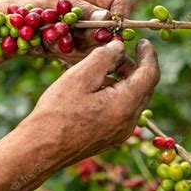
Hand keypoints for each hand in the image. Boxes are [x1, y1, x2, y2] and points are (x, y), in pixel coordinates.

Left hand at [0, 0, 130, 62]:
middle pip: (112, 27)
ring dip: (80, 46)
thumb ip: (81, 9)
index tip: (112, 27)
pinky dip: (71, 55)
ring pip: (99, 44)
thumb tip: (108, 17)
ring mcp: (85, 32)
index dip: (120, 14)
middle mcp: (91, 11)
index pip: (118, 0)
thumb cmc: (27, 4)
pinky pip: (85, 56)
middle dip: (96, 35)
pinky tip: (53, 47)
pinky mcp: (77, 48)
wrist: (7, 28)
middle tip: (75, 37)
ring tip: (55, 39)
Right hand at [23, 39, 159, 165]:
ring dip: (123, 80)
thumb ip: (104, 57)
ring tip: (99, 70)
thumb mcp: (80, 76)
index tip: (142, 41)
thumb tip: (120, 47)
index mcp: (125, 105)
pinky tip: (94, 89)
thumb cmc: (57, 111)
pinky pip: (122, 110)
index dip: (148, 55)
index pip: (150, 74)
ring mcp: (120, 133)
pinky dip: (116, 94)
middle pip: (143, 87)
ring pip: (132, 99)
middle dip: (133, 67)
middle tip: (114, 53)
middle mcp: (129, 122)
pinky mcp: (110, 138)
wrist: (40, 149)